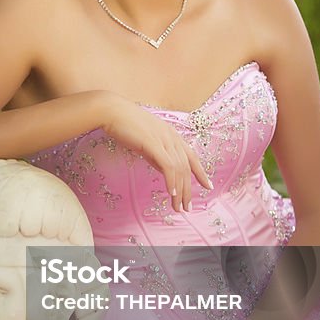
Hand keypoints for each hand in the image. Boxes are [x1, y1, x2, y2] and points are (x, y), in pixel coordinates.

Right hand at [101, 96, 210, 210]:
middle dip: (188, 190)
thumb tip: (165, 171)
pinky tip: (172, 193)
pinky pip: (167, 165)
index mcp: (172, 135)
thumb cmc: (126, 125)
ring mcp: (164, 139)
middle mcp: (172, 137)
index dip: (201, 172)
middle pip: (186, 168)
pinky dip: (171, 181)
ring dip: (180, 191)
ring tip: (178, 207)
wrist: (112, 111)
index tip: (207, 186)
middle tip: (187, 208)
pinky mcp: (153, 143)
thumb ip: (157, 155)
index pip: (192, 156)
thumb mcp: (147, 141)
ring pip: (178, 169)